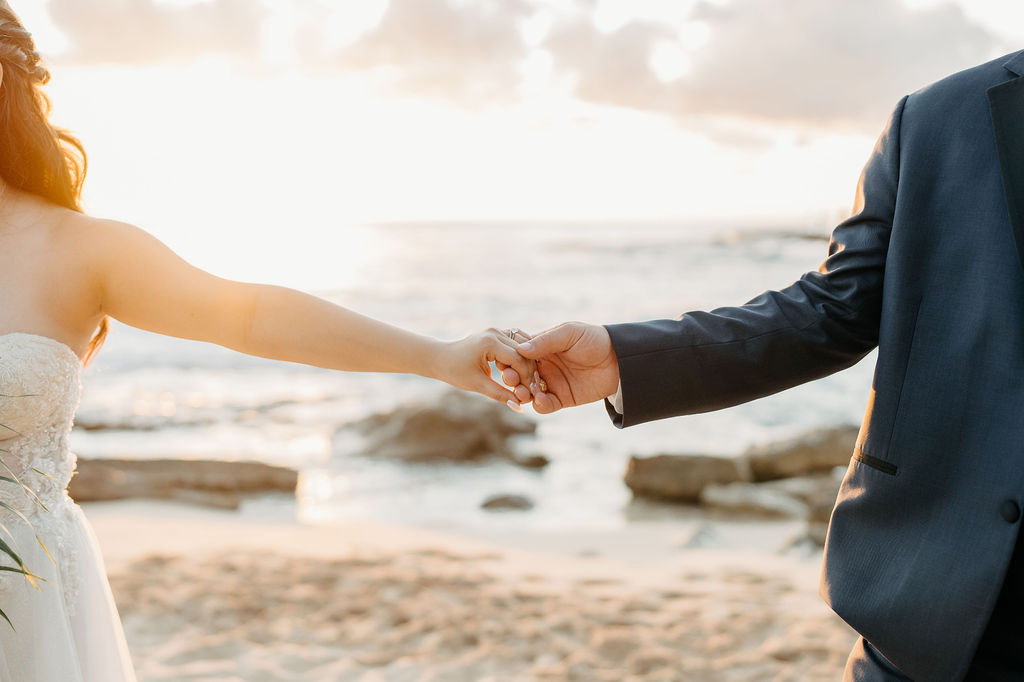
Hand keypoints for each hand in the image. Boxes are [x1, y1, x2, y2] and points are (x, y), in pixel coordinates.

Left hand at [434, 328, 536, 406]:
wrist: (440, 357)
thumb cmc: (454, 371)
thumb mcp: (477, 385)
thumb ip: (500, 394)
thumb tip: (519, 406)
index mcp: (489, 343)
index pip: (518, 359)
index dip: (527, 377)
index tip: (531, 393)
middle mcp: (495, 332)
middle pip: (524, 352)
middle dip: (531, 371)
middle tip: (534, 388)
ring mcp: (497, 330)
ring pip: (524, 346)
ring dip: (529, 362)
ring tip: (530, 381)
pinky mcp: (497, 333)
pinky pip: (517, 343)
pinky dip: (523, 356)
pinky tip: (525, 371)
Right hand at [503, 322, 618, 413]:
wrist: (620, 360)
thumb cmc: (594, 339)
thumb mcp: (569, 333)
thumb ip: (546, 340)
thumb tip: (521, 349)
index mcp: (541, 348)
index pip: (517, 354)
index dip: (509, 359)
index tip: (504, 362)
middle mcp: (542, 366)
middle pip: (519, 374)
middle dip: (512, 378)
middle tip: (511, 379)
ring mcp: (551, 383)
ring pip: (528, 392)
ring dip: (522, 394)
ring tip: (523, 393)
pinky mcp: (561, 398)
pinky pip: (544, 405)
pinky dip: (539, 405)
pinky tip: (541, 400)